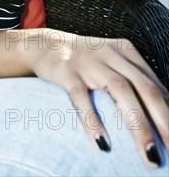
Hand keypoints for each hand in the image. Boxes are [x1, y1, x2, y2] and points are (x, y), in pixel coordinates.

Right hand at [30, 30, 168, 166]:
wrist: (45, 45)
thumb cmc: (85, 62)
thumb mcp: (111, 63)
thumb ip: (133, 80)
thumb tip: (163, 113)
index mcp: (125, 51)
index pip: (154, 84)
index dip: (168, 112)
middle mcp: (109, 53)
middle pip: (144, 87)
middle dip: (162, 121)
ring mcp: (87, 61)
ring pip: (120, 90)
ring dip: (138, 125)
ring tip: (149, 155)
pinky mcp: (65, 71)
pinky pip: (81, 97)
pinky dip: (93, 120)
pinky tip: (103, 144)